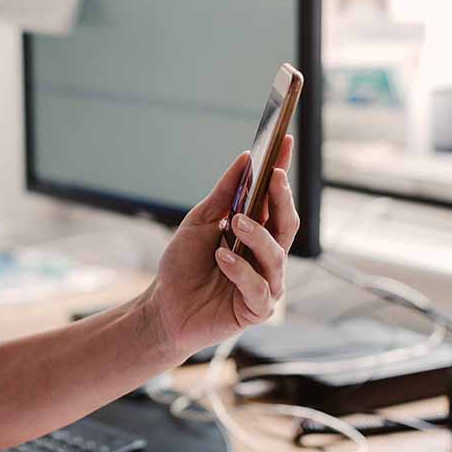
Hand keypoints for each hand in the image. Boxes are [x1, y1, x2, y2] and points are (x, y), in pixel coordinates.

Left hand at [146, 136, 299, 356]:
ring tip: (236, 222)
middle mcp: (266, 256)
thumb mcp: (199, 222)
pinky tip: (222, 258)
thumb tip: (245, 159)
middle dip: (281, 199)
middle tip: (272, 178)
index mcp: (256, 233)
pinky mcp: (257, 309)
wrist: (164, 307)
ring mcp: (266, 283)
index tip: (284, 142)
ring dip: (257, 234)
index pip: (275, 200)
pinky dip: (240, 270)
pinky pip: (258, 287)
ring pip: (277, 255)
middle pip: (287, 224)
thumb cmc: (183, 266)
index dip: (282, 171)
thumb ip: (223, 194)